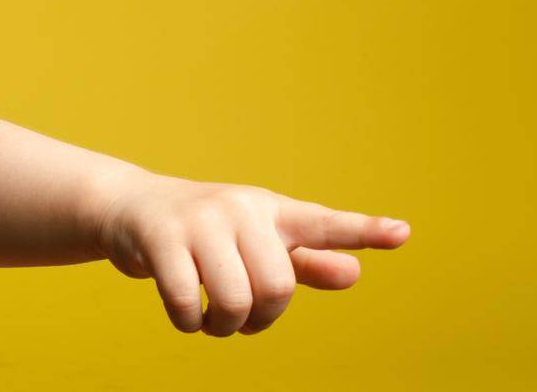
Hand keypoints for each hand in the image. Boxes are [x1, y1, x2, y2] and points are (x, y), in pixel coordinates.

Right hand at [92, 170, 410, 335]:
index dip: (363, 230)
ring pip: (232, 299)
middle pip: (276, 286)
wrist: (131, 209)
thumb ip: (305, 260)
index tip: (404, 233)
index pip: (323, 222)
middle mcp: (240, 209)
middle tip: (244, 321)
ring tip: (212, 321)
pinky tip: (186, 315)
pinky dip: (188, 322)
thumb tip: (354, 273)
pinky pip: (186, 301)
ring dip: (223, 327)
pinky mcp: (161, 236)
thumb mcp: (257, 243)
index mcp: (271, 211)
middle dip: (261, 318)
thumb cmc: (207, 233)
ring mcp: (200, 220)